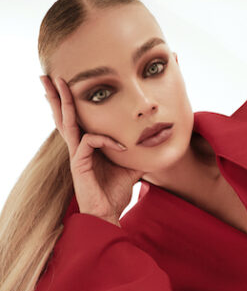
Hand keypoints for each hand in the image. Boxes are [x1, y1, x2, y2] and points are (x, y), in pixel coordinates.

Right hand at [40, 74, 143, 224]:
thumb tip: (152, 143)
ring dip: (64, 102)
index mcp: (87, 147)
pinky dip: (106, 140)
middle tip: (51, 75)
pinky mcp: (78, 163)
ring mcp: (77, 155)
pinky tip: (121, 148)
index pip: (78, 120)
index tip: (73, 84)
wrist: (108, 215)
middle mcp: (78, 148)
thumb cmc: (114, 194)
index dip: (74, 103)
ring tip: (58, 83)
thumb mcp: (130, 169)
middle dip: (58, 96)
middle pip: (64, 116)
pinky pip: (89, 141)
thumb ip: (136, 155)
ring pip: (66, 122)